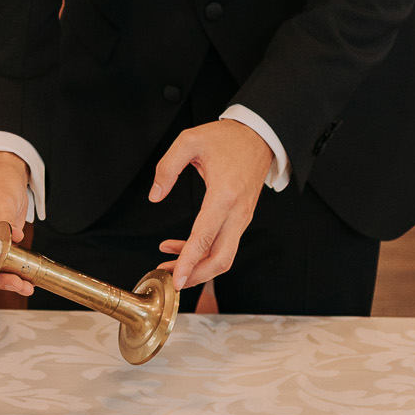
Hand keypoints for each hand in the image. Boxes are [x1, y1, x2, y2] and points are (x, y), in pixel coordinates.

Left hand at [150, 118, 273, 291]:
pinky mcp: (242, 218)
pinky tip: (181, 247)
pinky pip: (225, 244)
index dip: (188, 262)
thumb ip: (167, 167)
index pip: (205, 238)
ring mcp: (243, 217)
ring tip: (169, 264)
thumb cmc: (226, 138)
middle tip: (170, 279)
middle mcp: (238, 212)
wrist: (258, 135)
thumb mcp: (190, 140)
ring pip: (224, 256)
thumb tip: (155, 195)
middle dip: (195, 275)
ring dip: (199, 266)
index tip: (176, 278)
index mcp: (224, 195)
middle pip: (220, 259)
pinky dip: (205, 253)